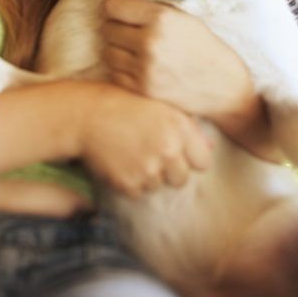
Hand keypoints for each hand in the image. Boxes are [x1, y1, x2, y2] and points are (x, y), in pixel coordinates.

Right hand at [78, 83, 212, 197]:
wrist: (86, 115)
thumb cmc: (123, 104)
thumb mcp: (159, 105)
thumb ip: (187, 125)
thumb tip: (211, 146)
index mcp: (179, 127)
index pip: (203, 161)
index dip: (190, 159)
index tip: (176, 153)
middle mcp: (168, 149)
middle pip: (181, 179)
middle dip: (168, 171)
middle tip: (148, 153)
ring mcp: (149, 168)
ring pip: (158, 186)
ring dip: (147, 176)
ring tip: (129, 152)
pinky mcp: (129, 183)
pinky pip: (138, 192)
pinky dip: (129, 182)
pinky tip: (119, 161)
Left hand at [101, 0, 253, 119]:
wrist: (224, 86)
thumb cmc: (203, 46)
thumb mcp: (178, 16)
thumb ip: (141, 3)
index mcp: (161, 18)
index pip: (113, 6)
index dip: (114, 6)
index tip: (120, 10)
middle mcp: (150, 42)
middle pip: (107, 28)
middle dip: (116, 27)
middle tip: (131, 31)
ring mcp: (144, 68)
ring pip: (108, 51)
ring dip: (117, 49)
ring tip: (136, 50)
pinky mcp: (142, 90)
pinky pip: (114, 73)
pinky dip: (121, 69)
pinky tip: (139, 66)